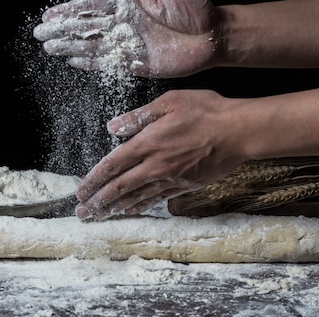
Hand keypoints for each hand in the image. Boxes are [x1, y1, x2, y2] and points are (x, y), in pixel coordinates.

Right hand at [33, 0, 223, 77]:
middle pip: (87, 27)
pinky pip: (108, 63)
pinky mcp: (136, 63)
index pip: (92, 5)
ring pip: (93, 45)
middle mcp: (125, 23)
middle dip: (63, 29)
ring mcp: (129, 43)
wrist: (213, 38)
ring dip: (70, 46)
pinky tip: (73, 61)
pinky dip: (90, 63)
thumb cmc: (195, 10)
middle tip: (40, 34)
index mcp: (129, 3)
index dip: (70, 10)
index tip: (49, 14)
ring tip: (49, 47)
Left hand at [74, 89, 245, 219]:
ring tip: (99, 217)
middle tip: (82, 214)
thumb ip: (138, 116)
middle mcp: (155, 165)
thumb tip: (113, 126)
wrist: (238, 131)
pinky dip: (140, 206)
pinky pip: (157, 199)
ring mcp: (170, 178)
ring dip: (115, 208)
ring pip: (136, 197)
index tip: (80, 192)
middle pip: (119, 188)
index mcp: (147, 143)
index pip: (112, 165)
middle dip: (98, 202)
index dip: (93, 180)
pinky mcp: (184, 185)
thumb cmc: (205, 111)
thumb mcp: (169, 102)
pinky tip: (130, 210)